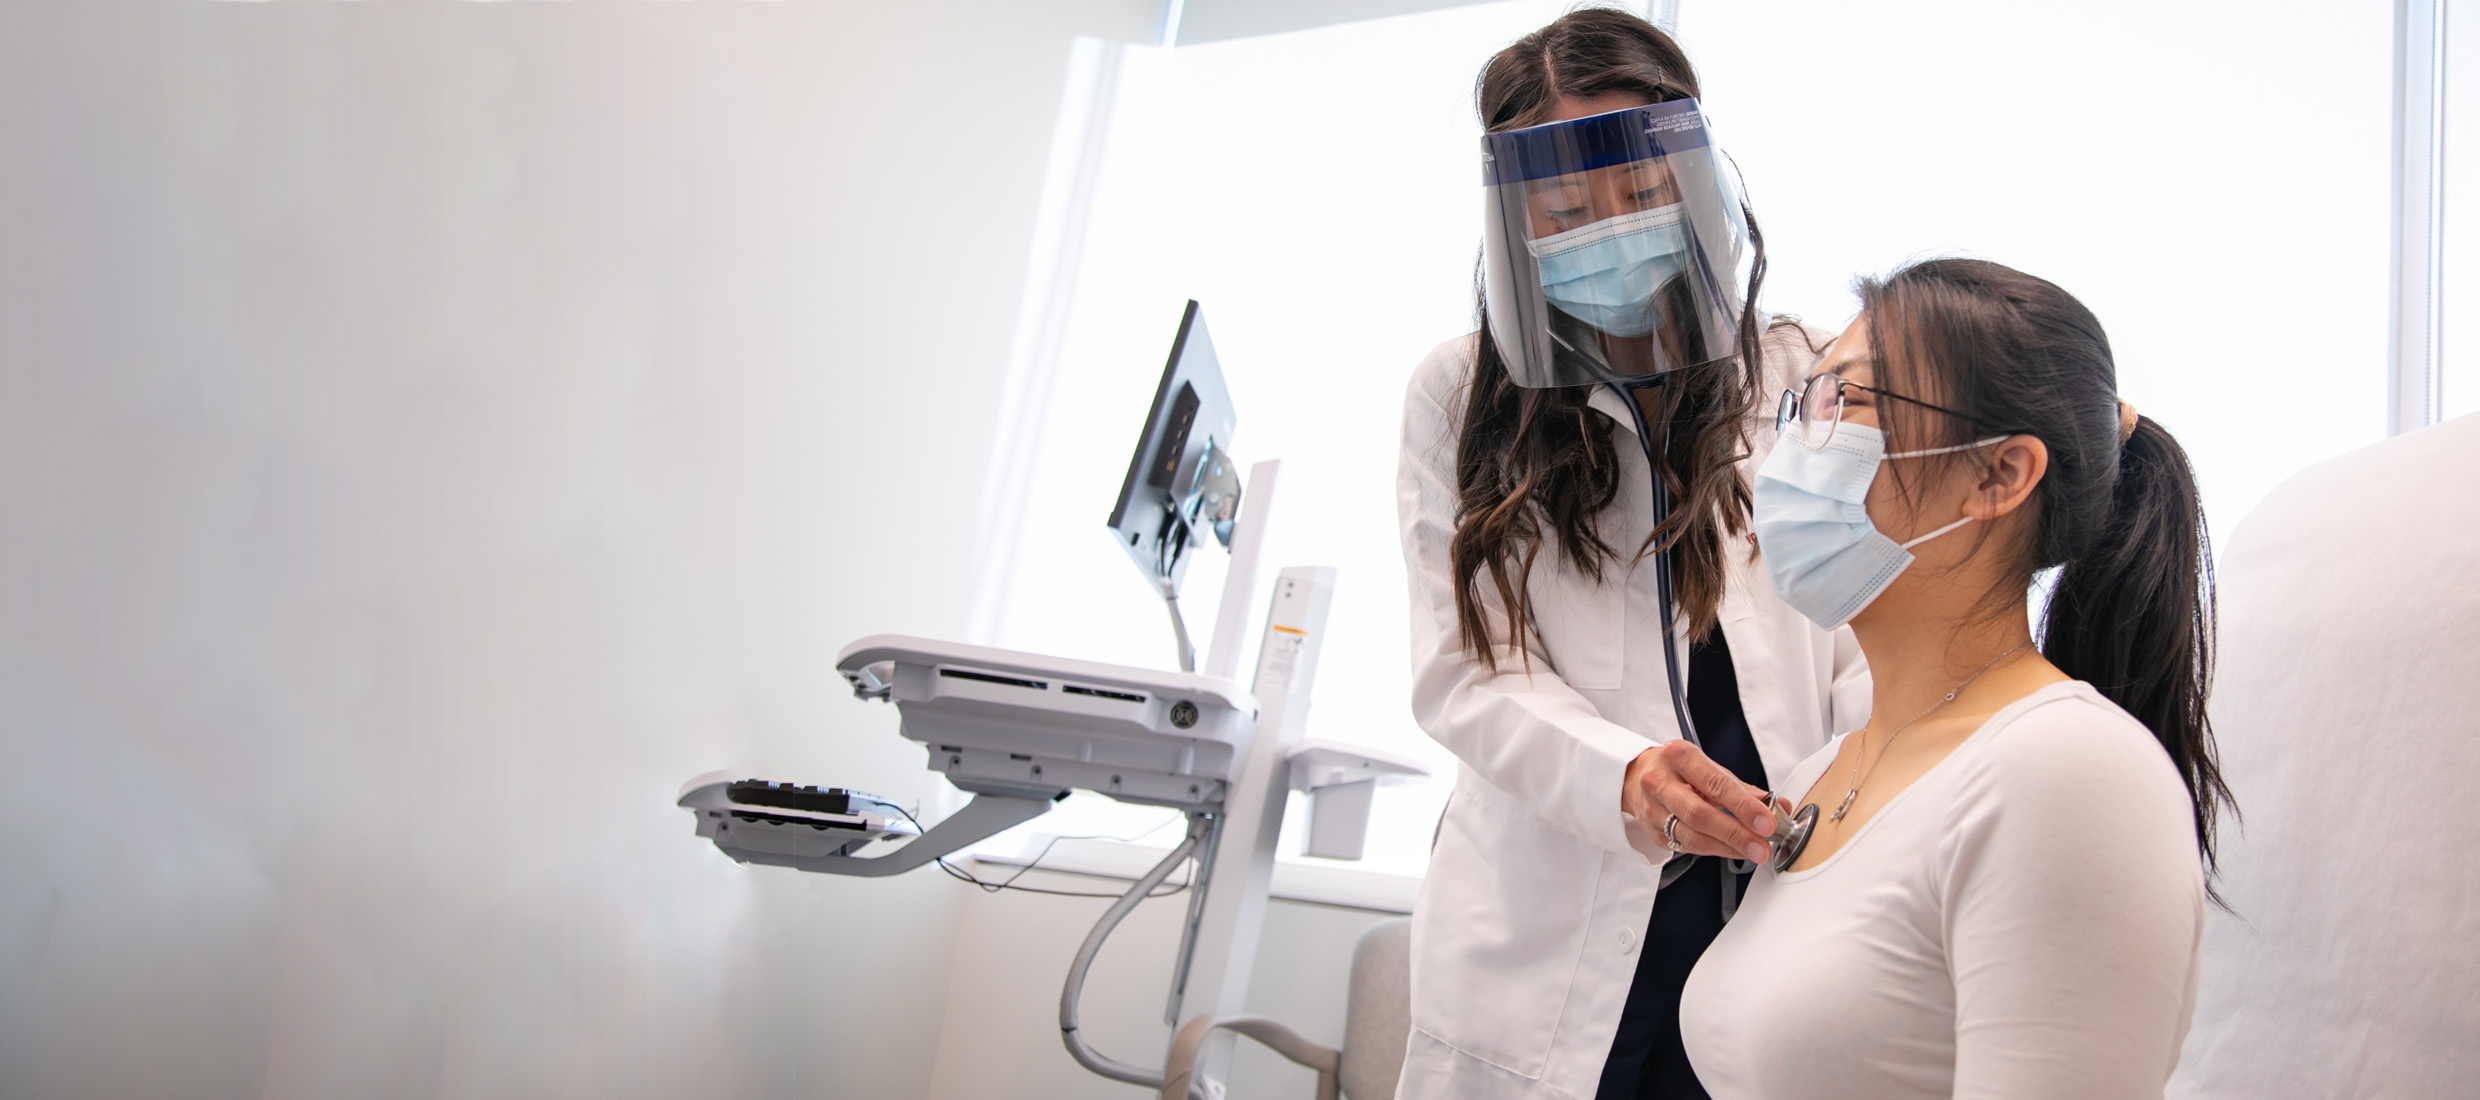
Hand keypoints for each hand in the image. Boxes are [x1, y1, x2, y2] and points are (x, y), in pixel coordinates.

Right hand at [1621, 739, 1774, 864]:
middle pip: (1700, 813)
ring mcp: (1653, 809)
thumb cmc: (1679, 771)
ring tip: (1752, 851)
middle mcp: (1660, 781)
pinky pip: (1687, 846)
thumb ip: (1743, 789)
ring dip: (1727, 847)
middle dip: (1736, 833)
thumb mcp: (1709, 768)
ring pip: (1692, 835)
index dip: (1743, 806)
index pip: (1716, 784)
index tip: (1767, 821)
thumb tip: (1778, 806)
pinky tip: (1732, 850)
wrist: (1636, 779)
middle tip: (1762, 845)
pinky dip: (1714, 850)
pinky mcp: (1652, 832)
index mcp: (1679, 756)